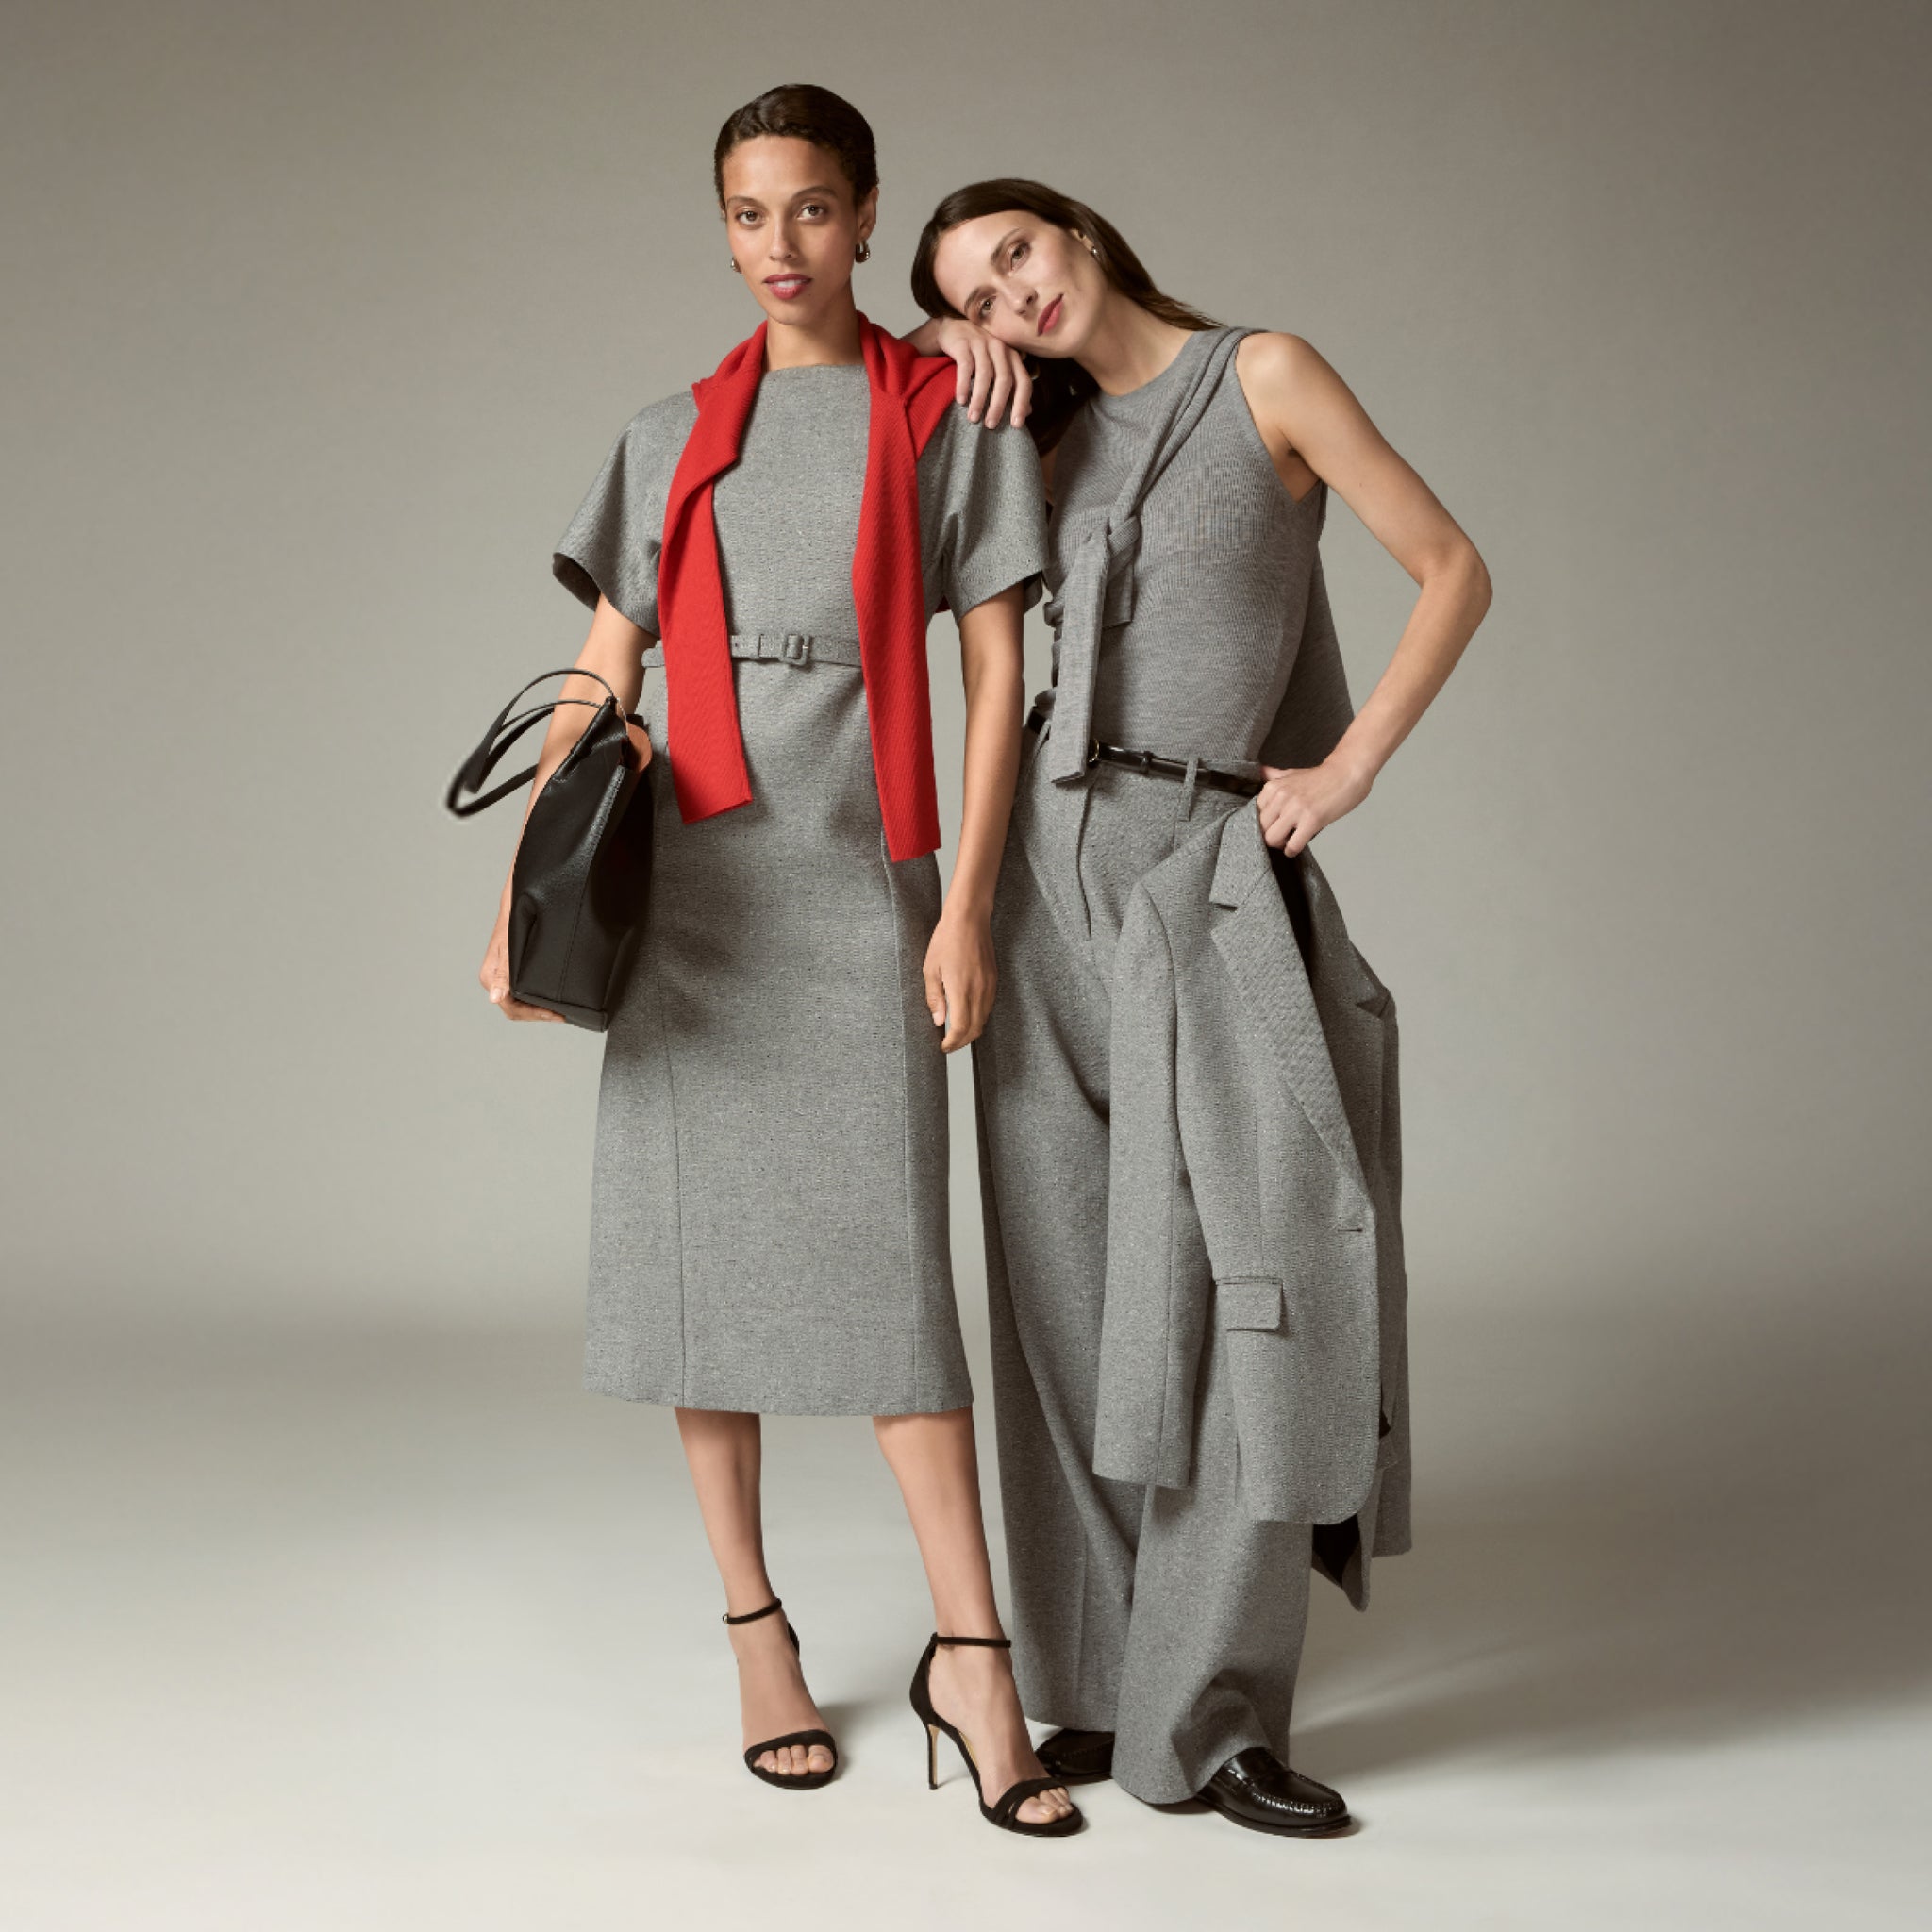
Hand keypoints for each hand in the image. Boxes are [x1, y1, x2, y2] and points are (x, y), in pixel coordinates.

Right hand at [480, 901, 565, 1021]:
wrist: (515, 906)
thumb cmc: (511, 924)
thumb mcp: (509, 950)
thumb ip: (503, 974)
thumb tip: (495, 998)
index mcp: (491, 978)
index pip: (511, 1009)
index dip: (533, 1015)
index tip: (555, 1014)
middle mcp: (495, 981)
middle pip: (516, 1010)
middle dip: (538, 1015)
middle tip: (562, 1015)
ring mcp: (503, 979)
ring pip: (520, 1004)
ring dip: (538, 1009)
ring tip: (560, 1010)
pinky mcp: (511, 974)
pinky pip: (523, 994)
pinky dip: (537, 1000)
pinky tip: (552, 1000)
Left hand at [922, 905, 995, 1051]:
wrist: (969, 919)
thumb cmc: (946, 940)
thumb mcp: (931, 969)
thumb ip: (935, 998)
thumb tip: (938, 1021)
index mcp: (961, 990)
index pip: (960, 1028)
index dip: (952, 1043)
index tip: (943, 1047)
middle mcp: (979, 991)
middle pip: (975, 1029)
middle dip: (962, 1042)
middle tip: (948, 1044)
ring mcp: (989, 986)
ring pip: (983, 1019)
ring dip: (971, 1031)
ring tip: (956, 1033)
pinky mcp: (994, 979)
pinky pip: (988, 1007)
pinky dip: (979, 1017)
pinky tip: (967, 1015)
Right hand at [927, 317, 1031, 428]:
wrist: (954, 329)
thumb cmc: (979, 354)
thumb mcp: (998, 368)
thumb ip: (1013, 387)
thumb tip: (1028, 412)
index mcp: (1013, 356)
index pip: (1023, 381)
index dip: (1021, 403)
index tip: (1016, 425)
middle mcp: (1000, 349)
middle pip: (1005, 379)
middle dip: (998, 405)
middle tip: (991, 425)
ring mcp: (982, 344)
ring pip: (985, 374)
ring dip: (980, 399)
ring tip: (973, 418)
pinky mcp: (963, 343)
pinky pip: (965, 366)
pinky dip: (964, 385)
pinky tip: (961, 401)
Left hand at [1256, 754, 1373, 854]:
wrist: (1347, 774)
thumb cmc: (1321, 777)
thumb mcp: (1292, 773)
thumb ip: (1274, 775)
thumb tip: (1259, 771)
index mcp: (1274, 786)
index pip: (1255, 813)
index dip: (1264, 822)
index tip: (1274, 825)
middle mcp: (1282, 797)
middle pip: (1261, 828)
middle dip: (1270, 835)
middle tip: (1281, 836)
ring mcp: (1296, 809)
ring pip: (1272, 838)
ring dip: (1279, 845)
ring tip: (1288, 841)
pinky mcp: (1311, 821)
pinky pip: (1293, 845)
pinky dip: (1292, 850)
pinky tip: (1296, 846)